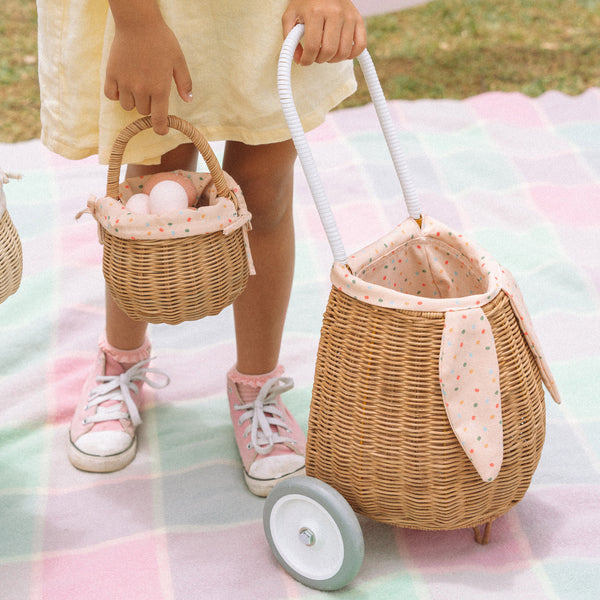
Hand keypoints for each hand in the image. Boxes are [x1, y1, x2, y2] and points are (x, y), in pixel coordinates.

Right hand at [104, 4, 191, 134]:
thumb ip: (184, 83)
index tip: (161, 129)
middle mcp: (141, 89)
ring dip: (133, 101)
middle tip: (151, 90)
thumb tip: (188, 100)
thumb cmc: (161, 40)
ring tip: (137, 86)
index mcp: (159, 89)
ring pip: (128, 106)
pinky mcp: (111, 74)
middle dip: (149, 106)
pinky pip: (112, 95)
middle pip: (143, 111)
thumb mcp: (179, 61)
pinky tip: (122, 86)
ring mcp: (124, 83)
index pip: (158, 119)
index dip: (160, 128)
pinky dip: (116, 95)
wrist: (138, 22)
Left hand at [282, 0, 366, 65]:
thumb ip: (289, 39)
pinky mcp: (358, 19)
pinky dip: (352, 55)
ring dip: (333, 59)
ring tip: (326, 54)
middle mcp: (335, 12)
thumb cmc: (306, 3)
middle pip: (329, 51)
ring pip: (344, 52)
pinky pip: (360, 45)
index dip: (306, 60)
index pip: (312, 46)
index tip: (303, 61)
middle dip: (319, 60)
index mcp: (315, 11)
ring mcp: (348, 16)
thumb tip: (298, 59)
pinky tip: (342, 52)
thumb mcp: (291, 16)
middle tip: (315, 56)